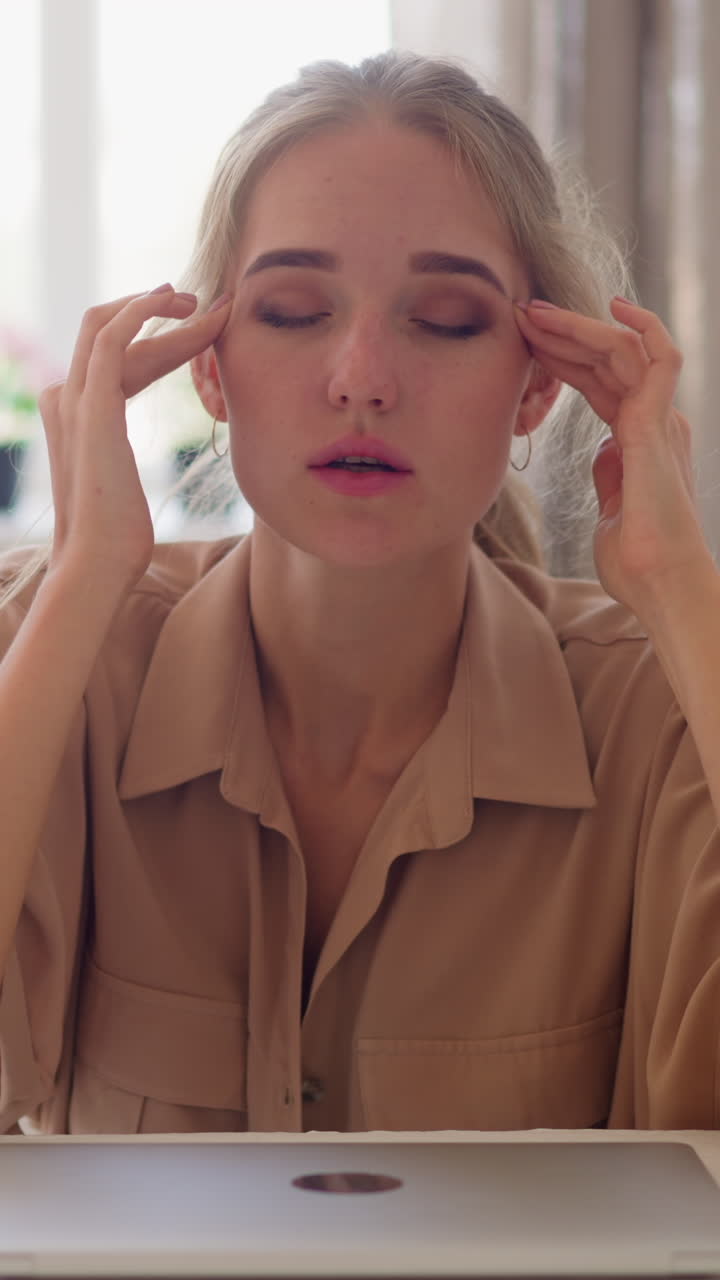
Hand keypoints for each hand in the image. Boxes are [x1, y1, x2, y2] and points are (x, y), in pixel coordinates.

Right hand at [38, 285, 231, 592]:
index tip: (203, 330)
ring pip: (109, 326)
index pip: (117, 358)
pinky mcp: (90, 405)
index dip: (161, 339)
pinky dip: (138, 312)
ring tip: (201, 302)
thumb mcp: (121, 484)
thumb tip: (126, 470)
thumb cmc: (118, 536)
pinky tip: (169, 302)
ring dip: (154, 307)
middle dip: (157, 314)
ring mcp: (73, 399)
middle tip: (206, 305)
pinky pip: (110, 337)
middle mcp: (65, 398)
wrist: (98, 560)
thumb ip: (118, 461)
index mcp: (74, 414)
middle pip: (111, 334)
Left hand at [513, 296, 712, 620]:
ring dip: (578, 327)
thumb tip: (604, 451)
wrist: (659, 584)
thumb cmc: (636, 562)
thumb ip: (611, 475)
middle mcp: (655, 423)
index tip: (525, 344)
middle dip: (563, 333)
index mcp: (641, 441)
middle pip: (607, 360)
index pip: (599, 383)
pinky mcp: (659, 425)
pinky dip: (642, 327)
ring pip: (623, 350)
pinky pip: (660, 358)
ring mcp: (661, 420)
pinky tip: (612, 307)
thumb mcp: (613, 510)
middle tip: (521, 313)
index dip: (563, 359)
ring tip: (534, 311)